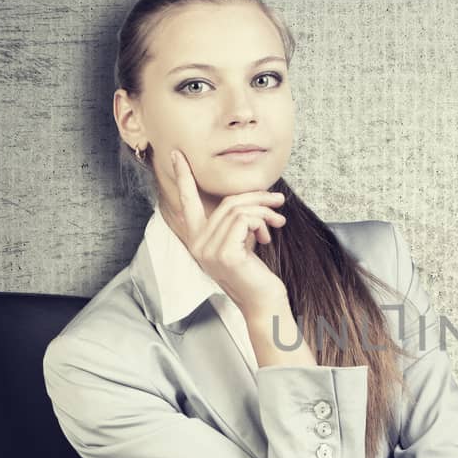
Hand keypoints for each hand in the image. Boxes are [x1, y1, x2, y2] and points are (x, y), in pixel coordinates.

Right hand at [164, 149, 289, 312]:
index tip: (178, 155)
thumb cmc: (254, 272)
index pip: (186, 203)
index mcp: (197, 239)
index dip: (183, 178)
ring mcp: (208, 250)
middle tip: (279, 199)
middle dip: (257, 197)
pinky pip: (244, 220)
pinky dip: (262, 222)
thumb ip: (235, 223)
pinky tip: (268, 237)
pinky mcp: (225, 254)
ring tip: (279, 221)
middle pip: (226, 202)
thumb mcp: (241, 242)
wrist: (263, 302)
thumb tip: (251, 201)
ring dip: (265, 211)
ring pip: (238, 209)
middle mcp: (197, 244)